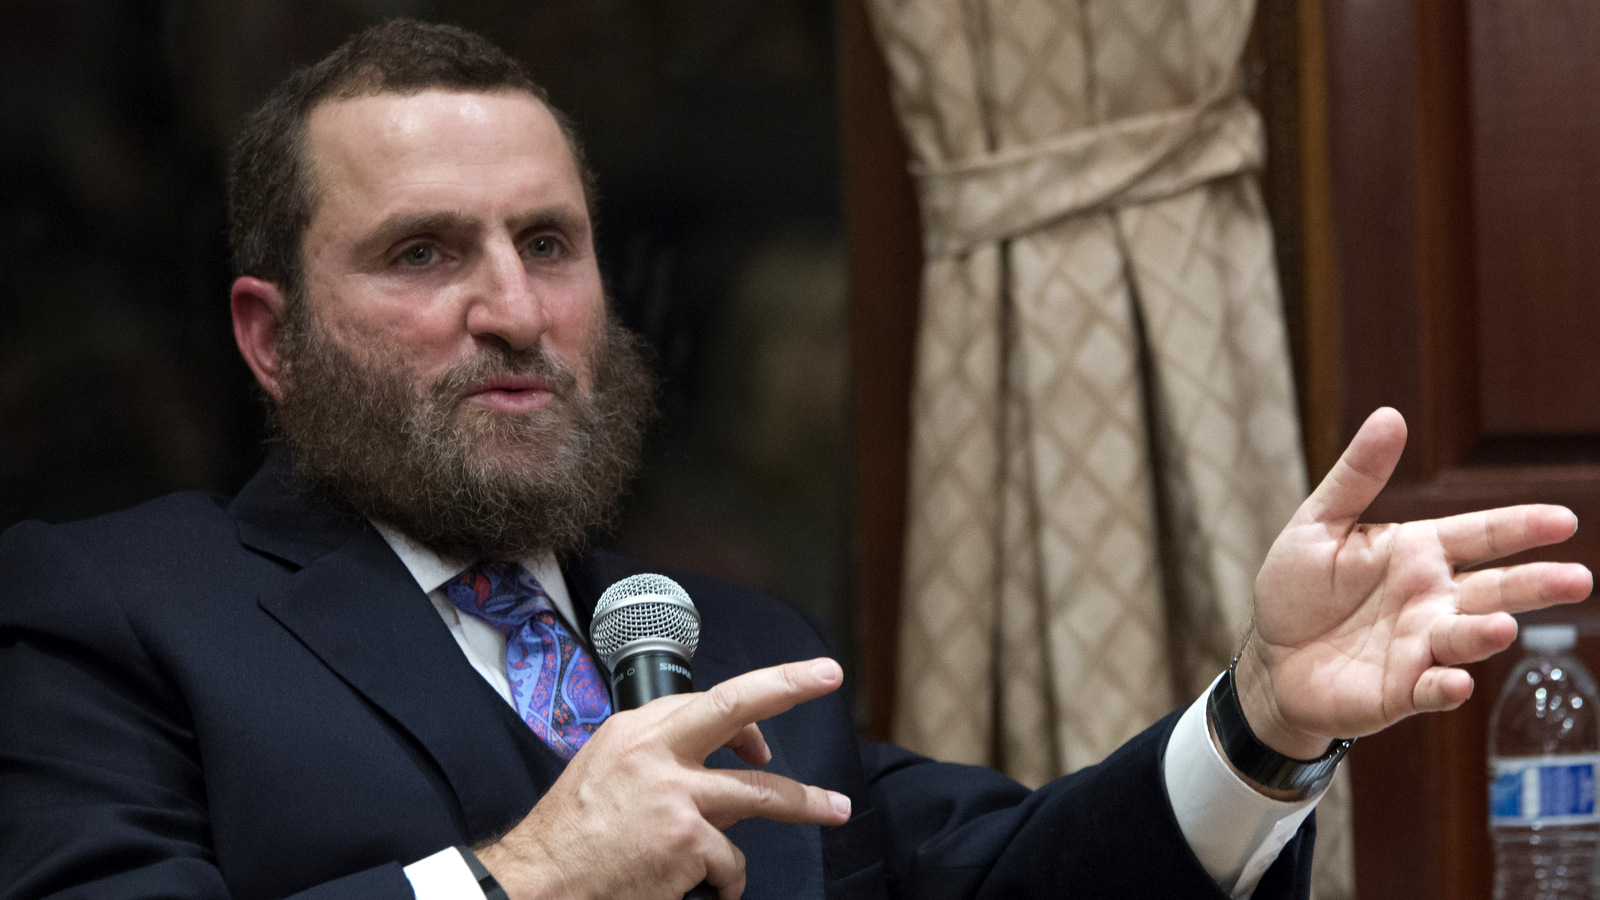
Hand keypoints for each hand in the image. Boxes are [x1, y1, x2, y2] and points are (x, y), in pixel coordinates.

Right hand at [476, 658, 851, 899]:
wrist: (538, 884)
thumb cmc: (569, 837)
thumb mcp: (604, 771)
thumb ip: (659, 758)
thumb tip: (722, 767)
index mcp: (635, 731)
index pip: (706, 703)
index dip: (749, 713)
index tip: (766, 732)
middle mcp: (656, 752)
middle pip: (736, 706)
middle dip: (788, 685)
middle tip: (827, 675)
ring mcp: (675, 797)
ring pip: (759, 795)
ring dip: (806, 802)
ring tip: (834, 807)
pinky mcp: (686, 842)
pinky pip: (730, 862)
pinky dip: (724, 880)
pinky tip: (699, 887)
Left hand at [1238, 407, 1593, 758]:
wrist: (1269, 656)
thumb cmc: (1297, 588)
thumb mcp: (1319, 524)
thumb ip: (1357, 476)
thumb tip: (1390, 415)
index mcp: (1418, 554)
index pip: (1480, 535)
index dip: (1520, 527)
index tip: (1563, 520)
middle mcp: (1432, 600)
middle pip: (1494, 589)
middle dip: (1536, 585)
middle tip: (1578, 579)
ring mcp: (1420, 647)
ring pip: (1466, 638)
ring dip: (1485, 635)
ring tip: (1501, 627)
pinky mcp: (1400, 691)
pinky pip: (1430, 689)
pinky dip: (1445, 686)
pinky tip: (1456, 682)